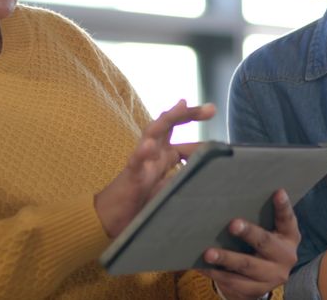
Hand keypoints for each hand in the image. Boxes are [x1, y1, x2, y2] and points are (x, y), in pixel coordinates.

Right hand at [95, 100, 215, 237]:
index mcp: (162, 159)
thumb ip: (181, 179)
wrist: (109, 221)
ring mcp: (141, 163)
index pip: (182, 141)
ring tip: (181, 106)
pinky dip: (141, 153)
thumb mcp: (167, 191)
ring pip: (151, 134)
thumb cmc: (138, 205)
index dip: (200, 142)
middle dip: (188, 114)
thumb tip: (205, 173)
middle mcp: (152, 155)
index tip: (218, 130)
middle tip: (211, 109)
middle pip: (168, 126)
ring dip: (166, 120)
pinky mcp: (130, 177)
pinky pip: (134, 162)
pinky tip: (149, 146)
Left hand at [199, 189, 299, 299]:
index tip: (278, 192)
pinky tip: (203, 266)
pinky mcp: (256, 290)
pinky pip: (234, 282)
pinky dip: (217, 274)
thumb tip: (232, 193)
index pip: (287, 219)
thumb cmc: (264, 244)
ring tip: (208, 253)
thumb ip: (261, 215)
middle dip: (248, 233)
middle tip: (232, 224)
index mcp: (289, 237)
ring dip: (226, 259)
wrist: (266, 278)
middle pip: (265, 243)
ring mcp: (271, 276)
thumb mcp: (271, 230)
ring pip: (247, 266)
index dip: (283, 206)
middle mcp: (285, 257)